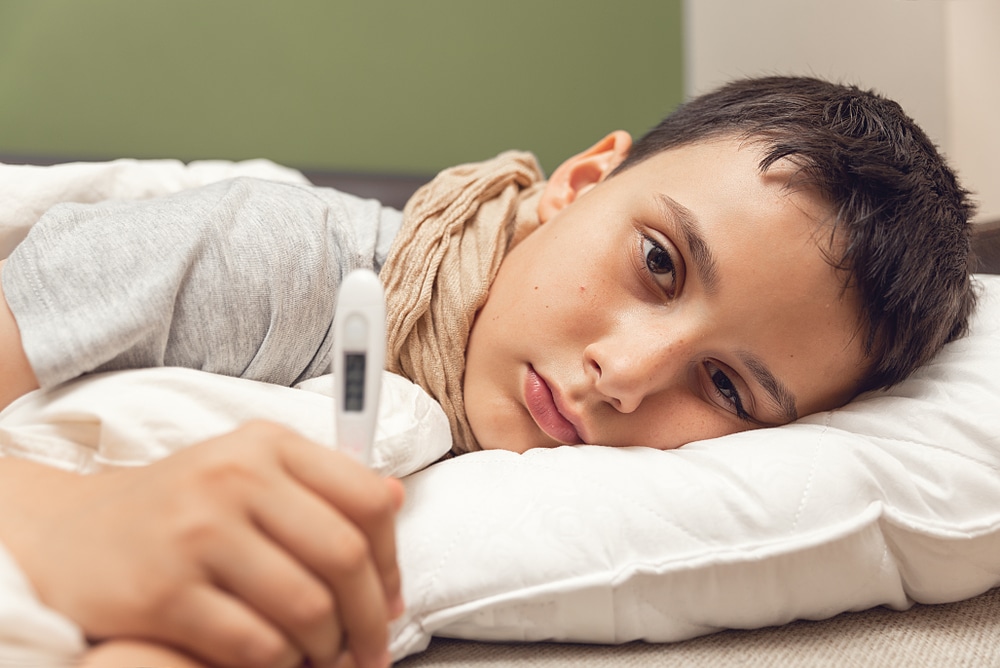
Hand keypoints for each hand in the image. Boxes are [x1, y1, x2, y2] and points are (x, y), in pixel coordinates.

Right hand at [0, 420, 402, 667]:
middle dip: (373, 616)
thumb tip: (396, 499)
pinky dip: (281, 664)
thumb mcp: (248, 468)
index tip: (393, 598)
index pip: (367, 499)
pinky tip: (281, 662)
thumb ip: (323, 481)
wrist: (74, 534)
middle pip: (344, 556)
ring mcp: (197, 532)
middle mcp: (235, 478)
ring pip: (307, 606)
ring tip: (326, 656)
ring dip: (329, 646)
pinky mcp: (164, 591)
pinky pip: (255, 644)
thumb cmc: (182, 505)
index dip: (392, 559)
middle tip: (376, 649)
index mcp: (267, 444)